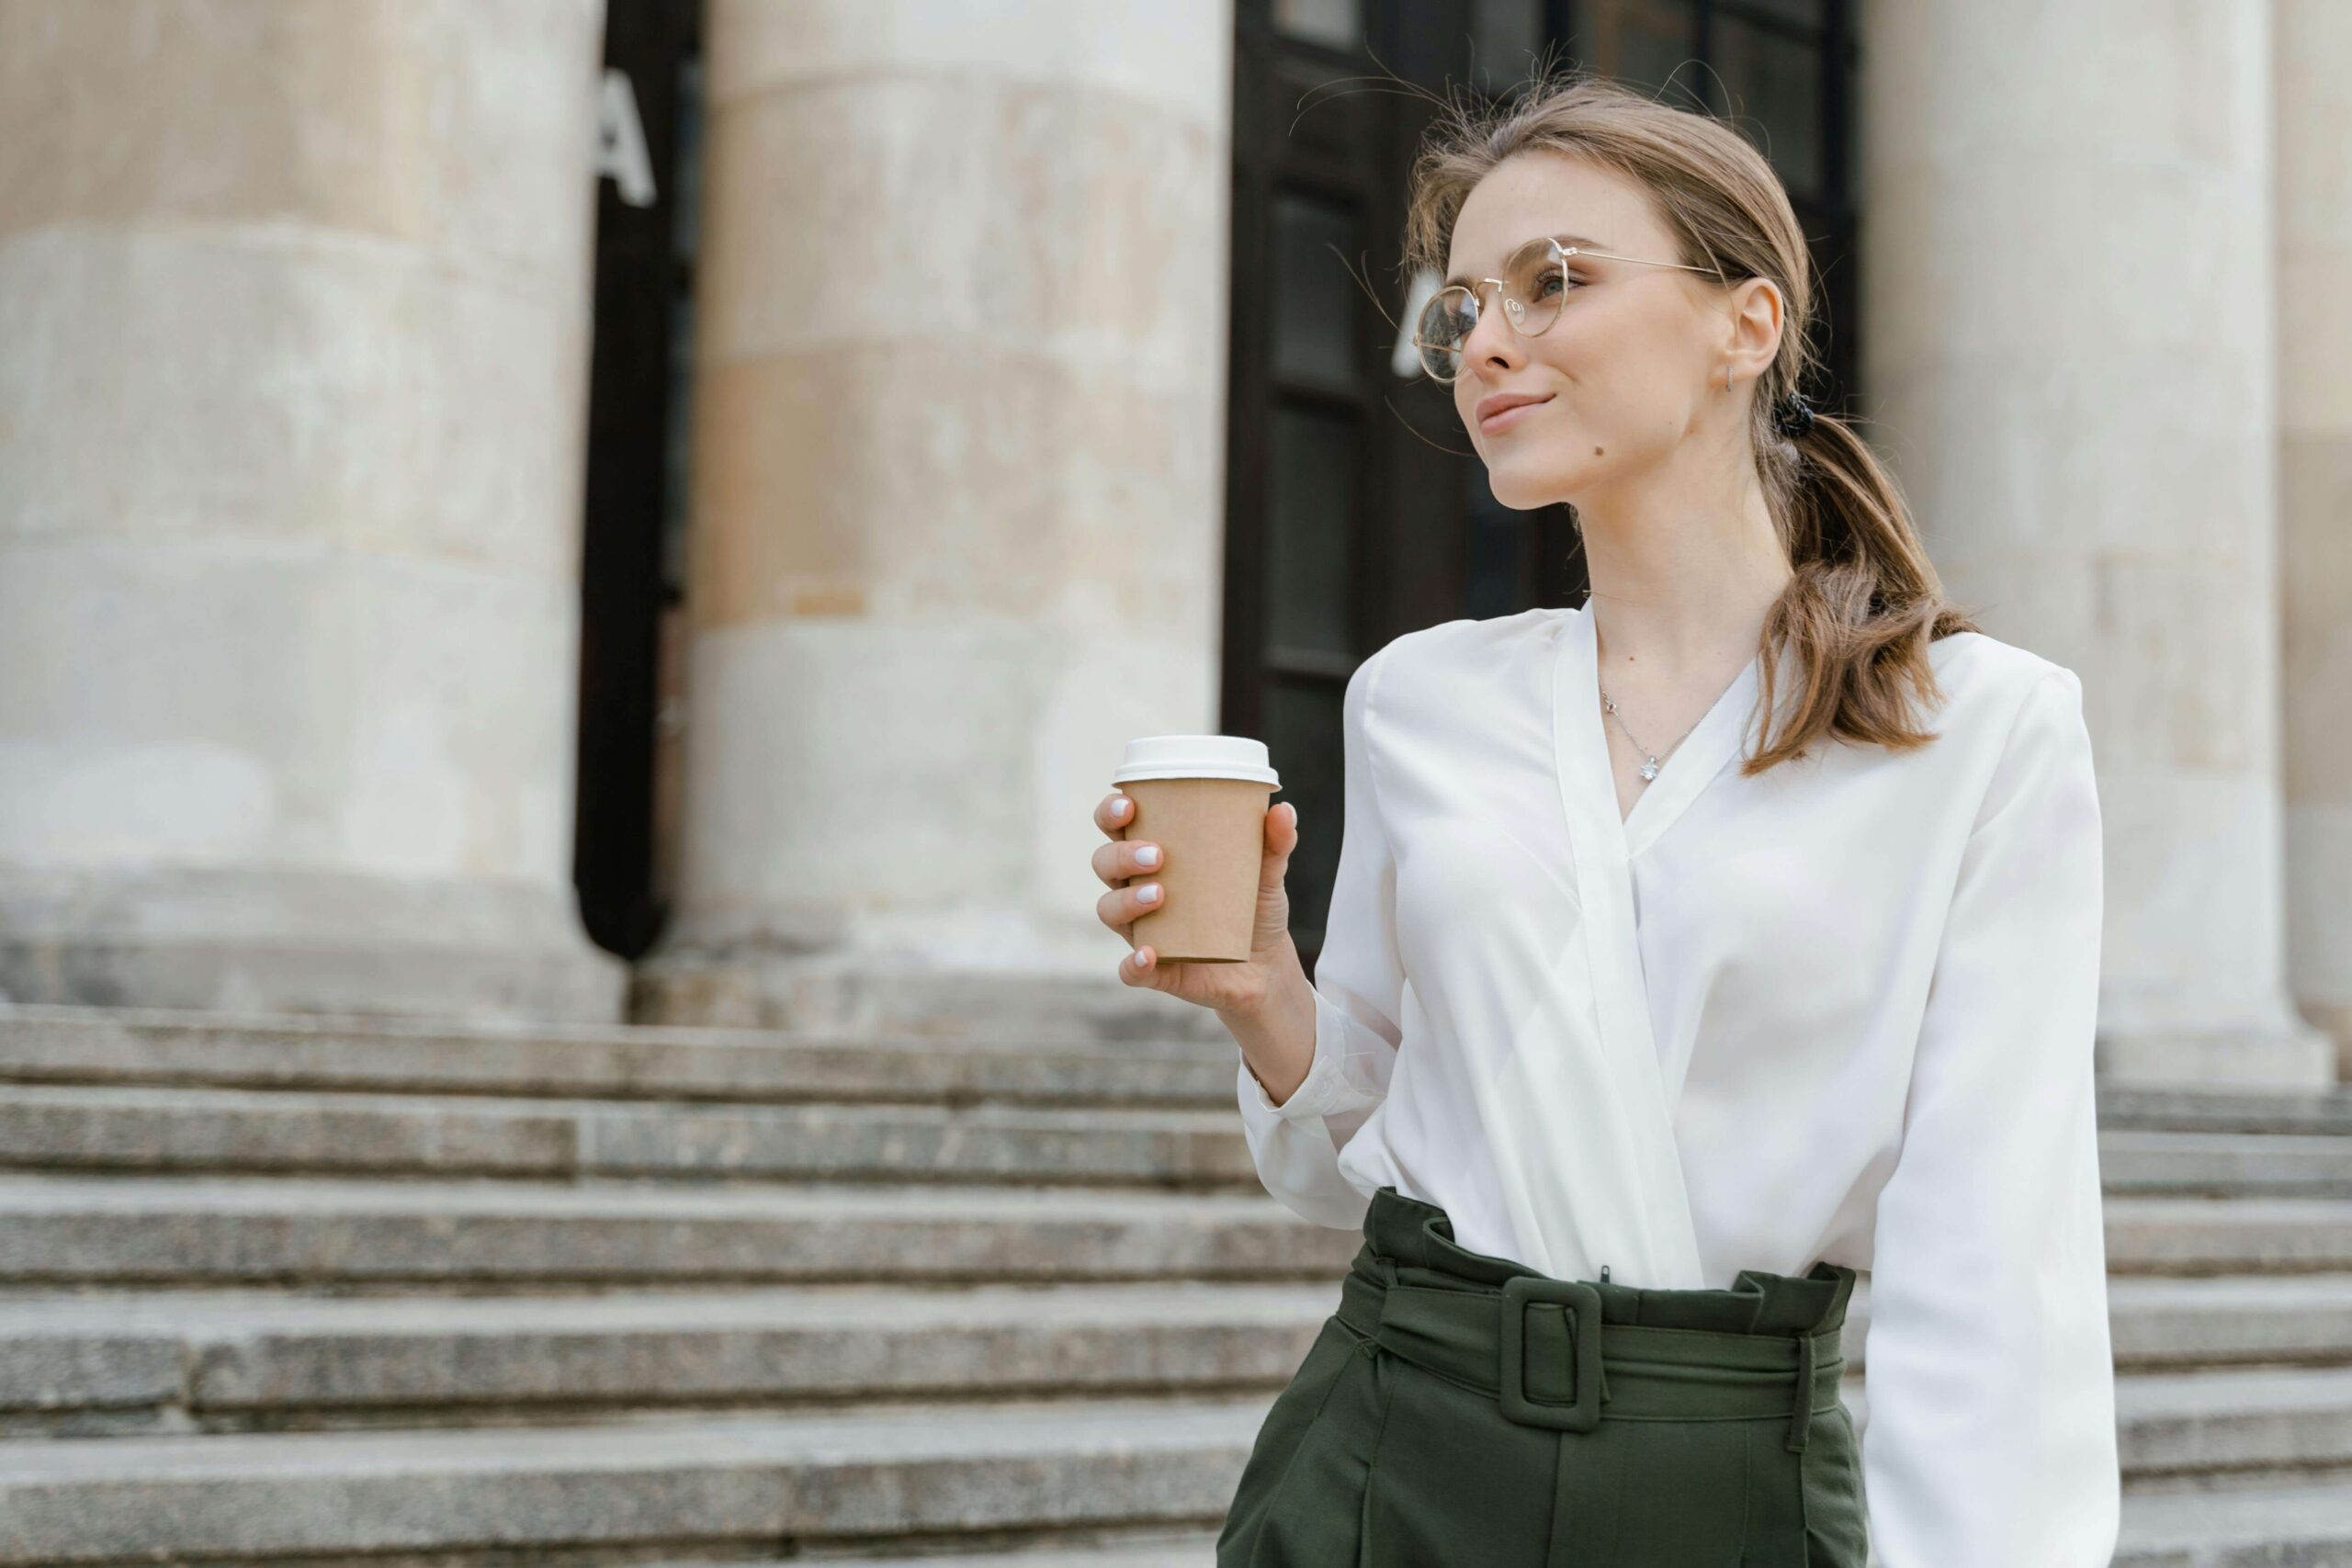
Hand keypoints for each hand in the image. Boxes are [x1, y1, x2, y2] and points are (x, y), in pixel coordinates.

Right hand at [1091, 790, 1303, 1015]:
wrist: (1267, 967)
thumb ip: (1275, 843)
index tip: (1129, 806)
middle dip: (1120, 855)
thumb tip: (1284, 812)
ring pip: (1109, 911)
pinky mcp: (1156, 969)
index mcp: (1155, 856)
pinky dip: (1133, 964)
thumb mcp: (1268, 873)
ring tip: (1159, 895)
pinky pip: (1130, 970)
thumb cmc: (1253, 907)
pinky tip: (1149, 955)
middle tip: (1156, 855)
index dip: (1110, 813)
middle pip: (1104, 863)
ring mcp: (1143, 930)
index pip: (1116, 827)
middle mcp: (1138, 889)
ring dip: (1125, 901)